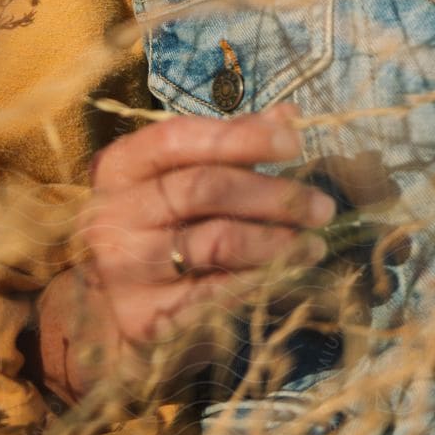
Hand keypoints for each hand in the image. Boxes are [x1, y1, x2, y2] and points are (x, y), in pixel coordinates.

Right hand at [37, 104, 334, 402]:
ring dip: (277, 242)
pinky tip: (289, 272)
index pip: (178, 137)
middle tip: (320, 206)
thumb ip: (234, 144)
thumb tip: (290, 117)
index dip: (240, 137)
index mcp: (121, 167)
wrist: (120, 311)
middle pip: (203, 189)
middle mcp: (113, 214)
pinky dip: (261, 278)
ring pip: (216, 242)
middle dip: (272, 194)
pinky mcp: (144, 317)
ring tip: (314, 244)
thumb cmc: (163, 227)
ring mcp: (125, 268)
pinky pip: (217, 292)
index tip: (295, 143)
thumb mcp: (185, 176)